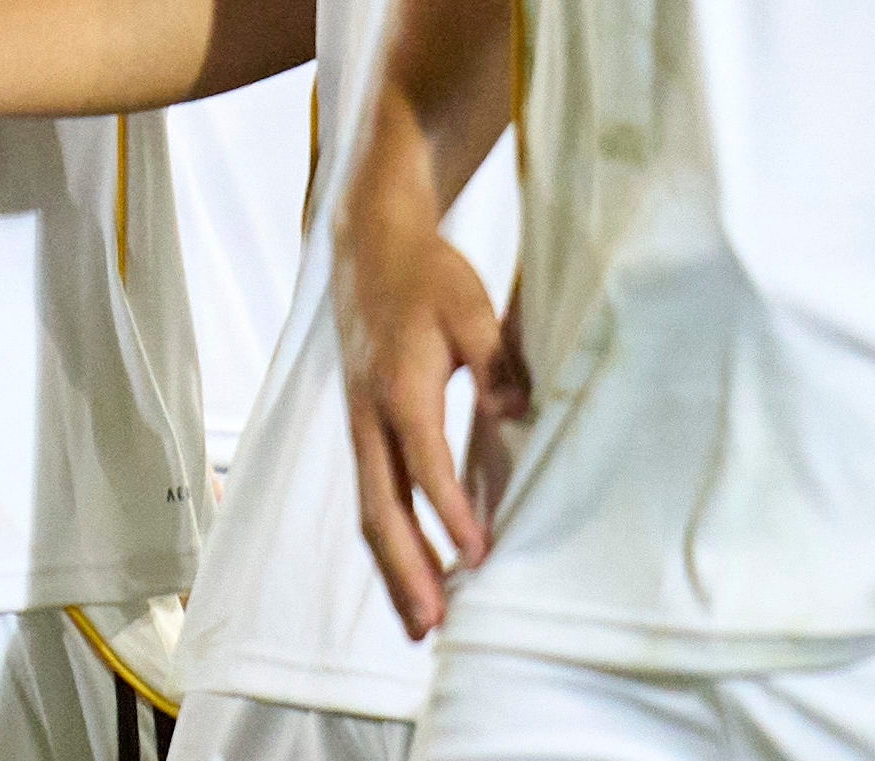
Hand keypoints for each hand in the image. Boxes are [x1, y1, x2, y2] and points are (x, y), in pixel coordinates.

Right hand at [337, 199, 526, 639]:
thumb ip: (496, 359)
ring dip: (392, 569)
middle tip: (432, 625)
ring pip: (370, 512)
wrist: (370, 250)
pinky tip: (410, 572)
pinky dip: (389, 540)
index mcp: (400, 388)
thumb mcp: (472, 306)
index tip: (478, 556)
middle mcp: (369, 419)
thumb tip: (515, 412)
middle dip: (405, 571)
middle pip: (381, 509)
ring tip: (419, 623)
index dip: (450, 512)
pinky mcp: (361, 431)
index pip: (425, 464)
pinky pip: (371, 497)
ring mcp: (359, 428)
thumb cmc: (428, 277)